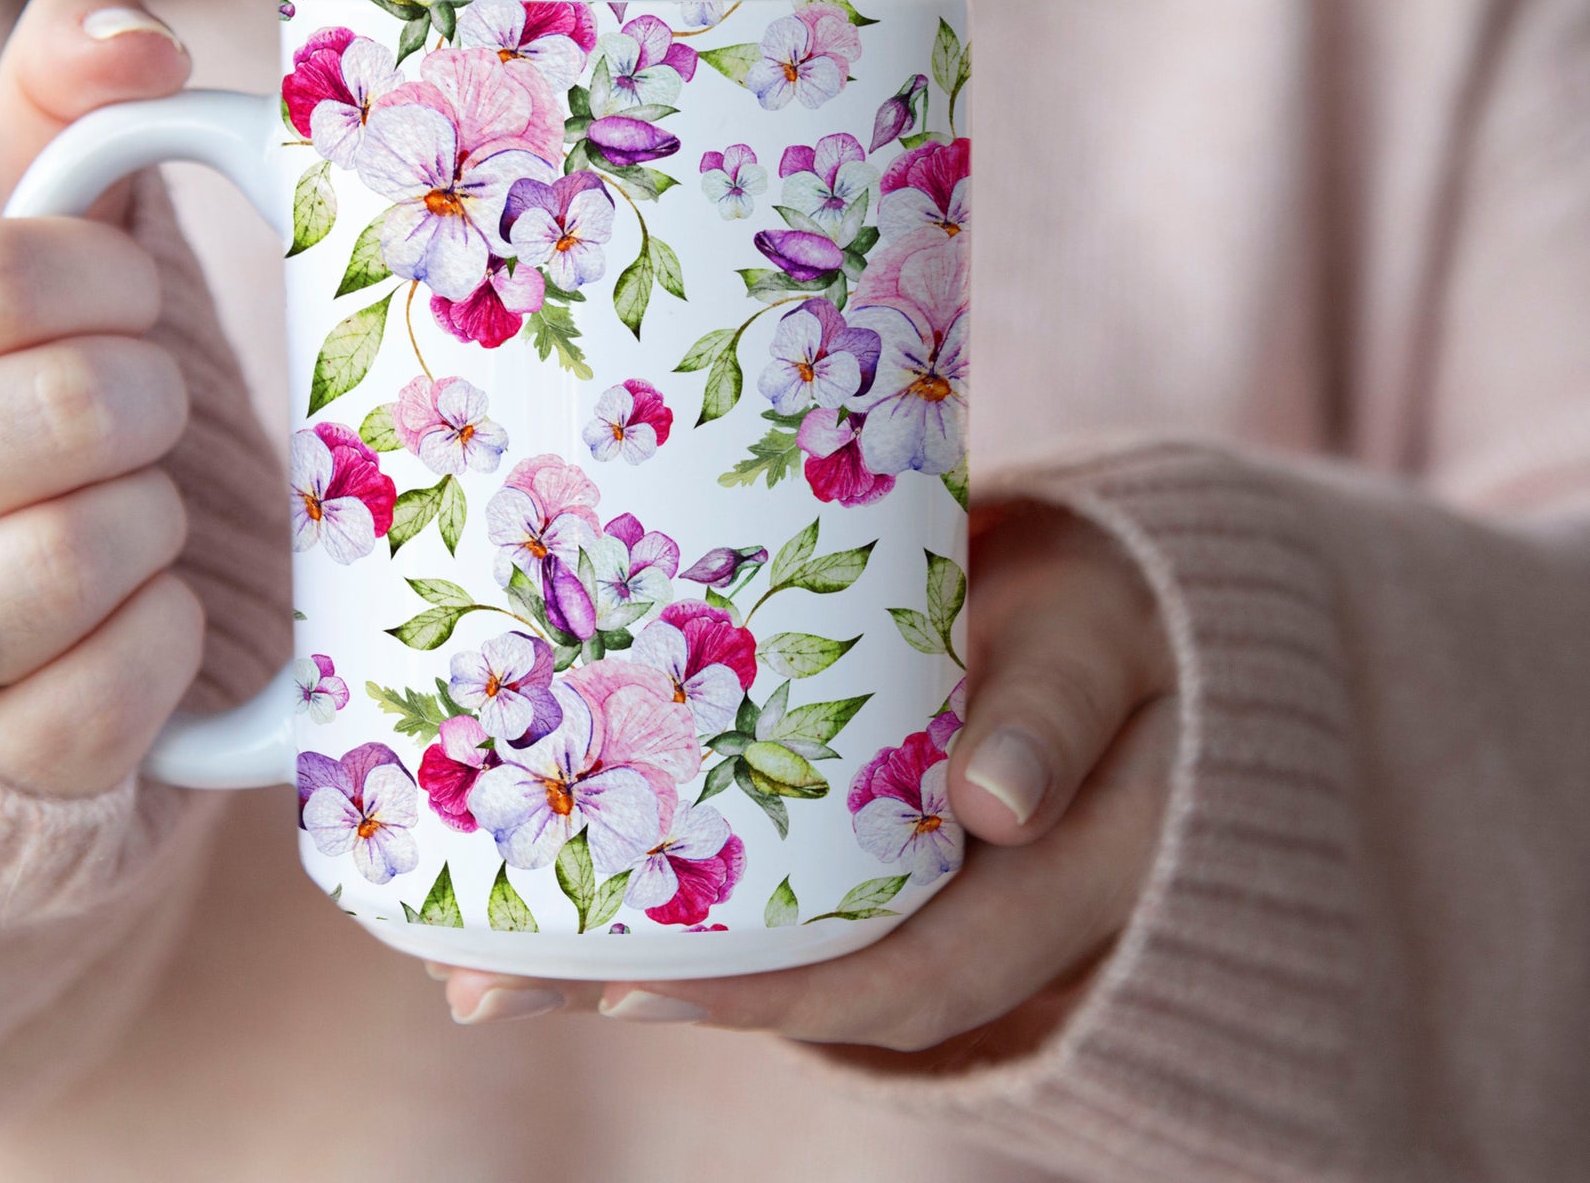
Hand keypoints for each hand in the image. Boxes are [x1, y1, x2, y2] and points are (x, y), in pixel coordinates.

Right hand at [0, 0, 203, 796]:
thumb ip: (41, 108)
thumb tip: (134, 36)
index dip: (106, 276)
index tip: (116, 294)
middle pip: (70, 408)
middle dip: (143, 395)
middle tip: (125, 408)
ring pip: (90, 551)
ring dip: (152, 518)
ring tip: (115, 509)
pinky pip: (113, 696)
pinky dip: (161, 640)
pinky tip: (126, 610)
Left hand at [437, 506, 1179, 1060]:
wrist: (1119, 594)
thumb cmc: (1119, 606)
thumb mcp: (1104, 641)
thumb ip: (1060, 711)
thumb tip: (995, 805)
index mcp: (1044, 894)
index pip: (905, 976)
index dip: (770, 996)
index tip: (629, 990)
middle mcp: (960, 909)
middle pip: (797, 980)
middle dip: (642, 990)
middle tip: (482, 980)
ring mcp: (902, 873)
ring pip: (763, 937)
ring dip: (619, 949)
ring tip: (470, 944)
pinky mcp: (855, 827)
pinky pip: (759, 874)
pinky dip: (660, 881)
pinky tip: (553, 864)